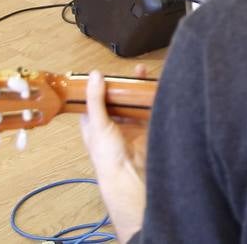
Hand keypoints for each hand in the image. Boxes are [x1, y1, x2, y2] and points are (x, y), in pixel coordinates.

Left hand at [79, 68, 150, 240]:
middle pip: (115, 99)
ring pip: (131, 102)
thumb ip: (96, 100)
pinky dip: (149, 99)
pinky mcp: (143, 128)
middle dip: (122, 85)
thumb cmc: (106, 156)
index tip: (104, 71)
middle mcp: (110, 123)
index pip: (93, 100)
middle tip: (130, 72)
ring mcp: (128, 125)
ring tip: (142, 74)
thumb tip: (95, 75)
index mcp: (93, 123)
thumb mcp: (98, 125)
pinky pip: (146, 109)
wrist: (129, 175)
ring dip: (136, 90)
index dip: (98, 86)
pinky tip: (153, 88)